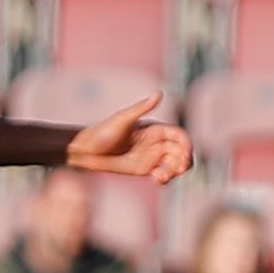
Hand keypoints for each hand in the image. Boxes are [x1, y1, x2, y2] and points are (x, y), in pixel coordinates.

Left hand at [67, 91, 194, 185]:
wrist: (86, 152)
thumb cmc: (102, 132)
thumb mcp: (123, 119)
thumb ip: (142, 107)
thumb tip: (159, 93)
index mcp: (155, 129)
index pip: (178, 136)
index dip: (186, 145)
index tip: (185, 156)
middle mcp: (156, 143)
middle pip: (180, 152)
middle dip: (183, 161)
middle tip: (178, 170)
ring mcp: (151, 157)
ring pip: (174, 165)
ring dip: (173, 172)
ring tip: (162, 177)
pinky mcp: (145, 170)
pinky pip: (163, 175)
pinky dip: (165, 178)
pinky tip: (157, 179)